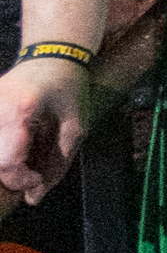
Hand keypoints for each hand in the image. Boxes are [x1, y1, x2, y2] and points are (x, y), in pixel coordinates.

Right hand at [0, 60, 87, 205]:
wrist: (52, 53)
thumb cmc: (68, 88)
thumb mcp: (75, 126)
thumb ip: (57, 164)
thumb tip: (34, 199)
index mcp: (21, 111)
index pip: (8, 162)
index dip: (22, 180)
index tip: (37, 178)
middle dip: (11, 174)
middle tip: (31, 168)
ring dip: (4, 162)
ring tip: (23, 153)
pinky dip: (1, 149)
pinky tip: (16, 143)